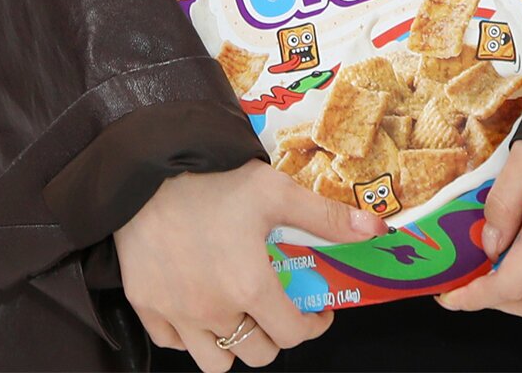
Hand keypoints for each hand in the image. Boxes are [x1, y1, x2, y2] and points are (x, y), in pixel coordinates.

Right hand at [112, 163, 379, 369]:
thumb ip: (325, 217)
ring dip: (234, 344)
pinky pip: (173, 343)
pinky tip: (201, 307)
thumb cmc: (214, 179)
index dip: (313, 325)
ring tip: (240, 314)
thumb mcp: (276, 191)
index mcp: (249, 286)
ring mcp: (177, 313)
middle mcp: (213, 310)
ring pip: (215, 362)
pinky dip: (191, 336)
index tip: (317, 311)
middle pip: (257, 354)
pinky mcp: (146, 306)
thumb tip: (375, 229)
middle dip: (276, 335)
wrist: (147, 169)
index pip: (292, 335)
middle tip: (278, 308)